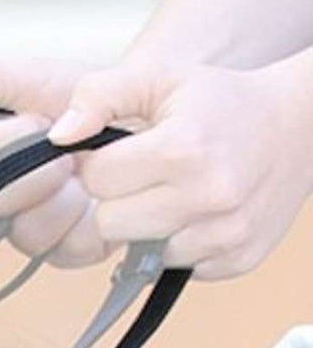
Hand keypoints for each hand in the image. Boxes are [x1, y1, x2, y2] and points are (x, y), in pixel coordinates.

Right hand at [0, 59, 113, 266]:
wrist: (156, 117)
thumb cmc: (95, 94)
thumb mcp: (41, 73)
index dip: (10, 142)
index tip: (41, 119)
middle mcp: (2, 196)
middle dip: (38, 174)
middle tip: (71, 154)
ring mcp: (34, 226)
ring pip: (28, 235)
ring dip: (65, 203)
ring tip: (90, 177)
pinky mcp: (70, 248)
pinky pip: (70, 251)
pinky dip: (94, 225)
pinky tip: (106, 201)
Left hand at [53, 57, 312, 276]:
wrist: (303, 125)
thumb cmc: (223, 102)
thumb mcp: (162, 79)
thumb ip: (101, 94)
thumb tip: (59, 136)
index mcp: (183, 148)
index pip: (97, 180)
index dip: (104, 165)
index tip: (129, 152)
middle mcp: (206, 195)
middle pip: (109, 224)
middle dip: (120, 200)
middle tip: (150, 176)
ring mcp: (224, 233)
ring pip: (140, 255)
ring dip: (150, 228)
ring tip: (180, 193)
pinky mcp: (236, 260)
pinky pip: (178, 268)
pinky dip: (182, 245)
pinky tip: (202, 214)